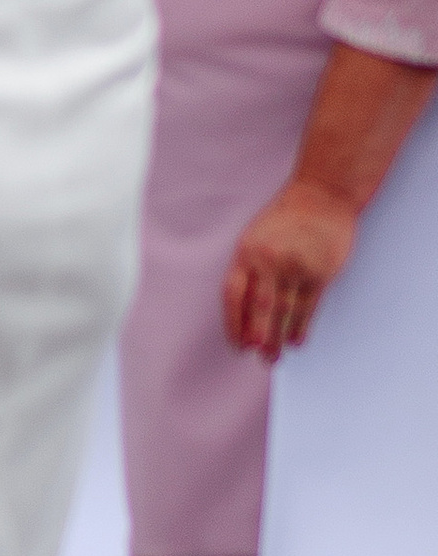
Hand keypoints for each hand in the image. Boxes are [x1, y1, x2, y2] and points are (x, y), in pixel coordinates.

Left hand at [223, 176, 359, 359]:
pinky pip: (309, 306)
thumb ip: (249, 269)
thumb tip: (243, 310)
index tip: (237, 345)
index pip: (234, 295)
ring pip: (286, 312)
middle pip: (260, 309)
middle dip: (258, 337)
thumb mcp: (255, 237)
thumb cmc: (286, 218)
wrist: (322, 197)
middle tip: (259, 358)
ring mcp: (296, 267)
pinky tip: (297, 340)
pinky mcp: (320, 272)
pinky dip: (302, 326)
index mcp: (247, 252)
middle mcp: (269, 261)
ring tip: (276, 355)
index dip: (234, 323)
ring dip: (280, 337)